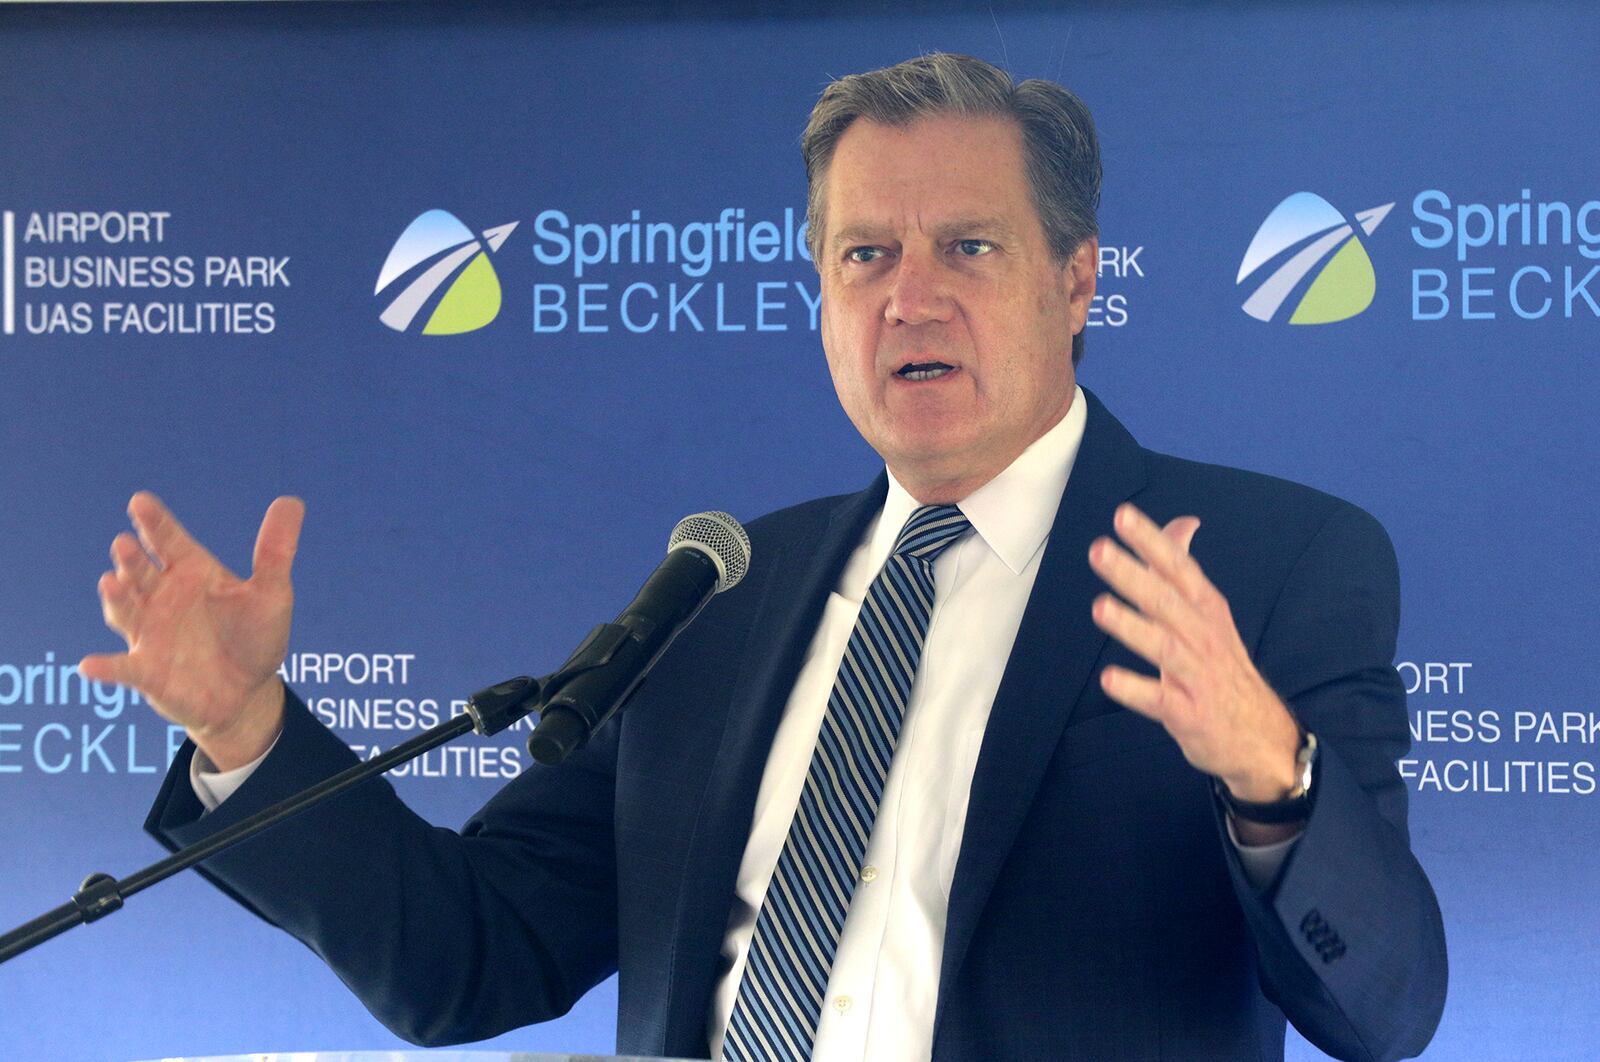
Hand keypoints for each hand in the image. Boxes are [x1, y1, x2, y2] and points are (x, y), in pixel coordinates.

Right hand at [79, 492, 304, 770]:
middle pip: (141, 572)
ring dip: (117, 598)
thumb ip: (275, 551)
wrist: (248, 694)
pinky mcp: (147, 671)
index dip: (154, 522)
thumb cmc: (255, 638)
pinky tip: (92, 665)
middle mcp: (163, 598)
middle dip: (132, 559)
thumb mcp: (271, 594)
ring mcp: (150, 633)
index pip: (168, 541)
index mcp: (192, 573)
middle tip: (125, 544)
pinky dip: (107, 668)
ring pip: (126, 611)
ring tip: (110, 583)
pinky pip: (124, 669)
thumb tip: (291, 501)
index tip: (140, 501)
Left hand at [1088, 503, 1300, 807]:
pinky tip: (1109, 679)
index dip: (1152, 542)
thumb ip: (1184, 570)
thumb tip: (1183, 522)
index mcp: (1207, 609)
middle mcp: (1204, 637)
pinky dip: (1136, 690)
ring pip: (1164, 647)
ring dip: (1132, 626)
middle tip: (1099, 549)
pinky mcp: (1189, 713)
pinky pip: (1161, 700)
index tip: (1123, 515)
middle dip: (1134, 574)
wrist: (1262, 736)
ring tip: (1100, 607)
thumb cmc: (1222, 666)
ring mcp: (1198, 676)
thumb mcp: (1208, 614)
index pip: (1179, 568)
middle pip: (1168, 601)